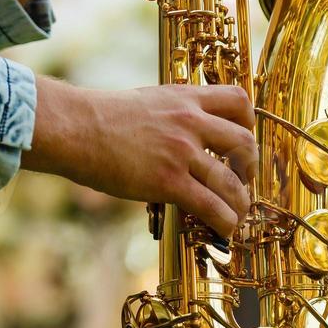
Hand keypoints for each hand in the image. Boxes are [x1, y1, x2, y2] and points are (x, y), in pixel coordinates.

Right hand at [24, 78, 257, 236]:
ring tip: (237, 213)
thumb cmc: (103, 117)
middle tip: (244, 179)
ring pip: (231, 181)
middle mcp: (191, 122)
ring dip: (241, 202)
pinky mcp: (168, 181)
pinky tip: (225, 229)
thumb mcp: (148, 100)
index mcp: (186, 98)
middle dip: (250, 166)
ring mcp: (182, 152)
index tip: (244, 137)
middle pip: (244, 142)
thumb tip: (184, 134)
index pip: (238, 100)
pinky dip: (224, 220)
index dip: (249, 121)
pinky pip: (210, 205)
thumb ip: (173, 113)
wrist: (77, 128)